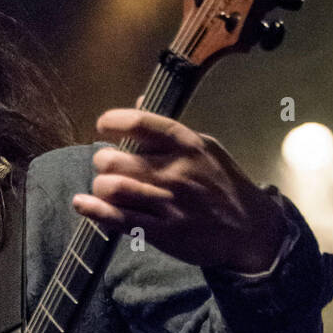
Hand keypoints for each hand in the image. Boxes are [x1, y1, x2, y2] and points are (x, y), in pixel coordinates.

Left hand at [72, 107, 287, 271]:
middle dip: (103, 161)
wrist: (251, 230)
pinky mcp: (163, 231)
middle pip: (115, 159)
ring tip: (105, 187)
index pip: (140, 123)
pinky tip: (82, 203)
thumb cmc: (225, 186)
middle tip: (106, 166)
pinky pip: (118, 219)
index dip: (113, 120)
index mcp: (187, 145)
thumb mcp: (206, 148)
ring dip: (101, 186)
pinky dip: (94, 210)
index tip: (103, 125)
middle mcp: (175, 171)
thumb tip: (139, 100)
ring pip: (112, 188)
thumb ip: (170, 130)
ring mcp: (168, 203)